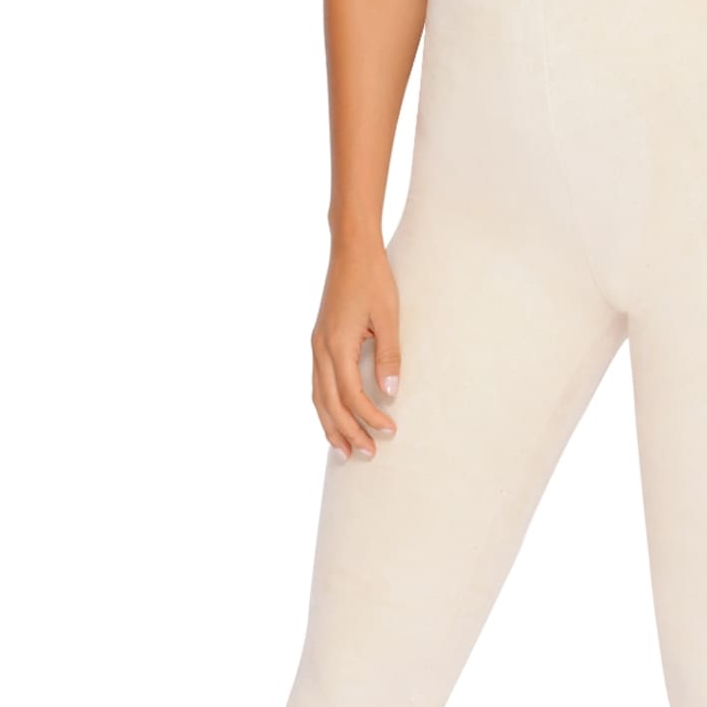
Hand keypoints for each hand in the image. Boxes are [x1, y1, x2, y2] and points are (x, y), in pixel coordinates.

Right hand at [310, 239, 401, 459]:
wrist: (351, 250)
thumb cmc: (373, 279)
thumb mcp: (388, 316)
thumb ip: (389, 356)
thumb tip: (390, 393)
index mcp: (337, 344)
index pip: (351, 393)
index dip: (370, 416)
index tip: (390, 432)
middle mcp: (320, 348)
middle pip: (329, 402)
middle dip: (348, 431)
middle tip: (368, 455)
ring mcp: (316, 345)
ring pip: (318, 396)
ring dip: (331, 426)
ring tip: (344, 451)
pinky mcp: (319, 342)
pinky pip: (317, 383)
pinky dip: (324, 406)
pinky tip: (334, 419)